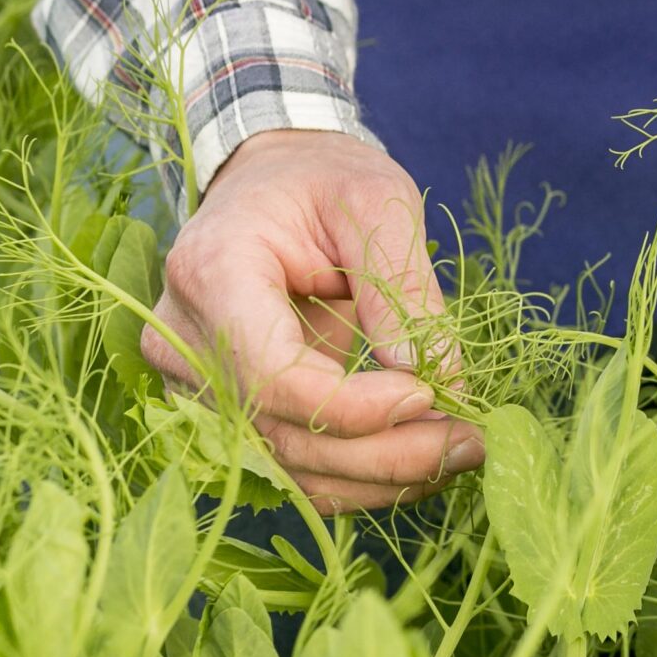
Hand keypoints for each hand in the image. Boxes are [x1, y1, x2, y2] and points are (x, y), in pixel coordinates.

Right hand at [143, 128, 483, 513]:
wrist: (269, 184)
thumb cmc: (322, 179)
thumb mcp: (377, 202)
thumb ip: (403, 286)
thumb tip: (438, 377)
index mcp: (212, 273)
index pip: (272, 376)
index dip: (352, 407)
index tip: (429, 394)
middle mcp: (184, 340)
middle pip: (282, 433)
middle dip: (386, 454)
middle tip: (473, 443)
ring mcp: (192, 382)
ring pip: (286, 466)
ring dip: (379, 477)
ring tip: (459, 452)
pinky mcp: (220, 410)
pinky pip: (289, 464)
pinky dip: (357, 474)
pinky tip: (420, 458)